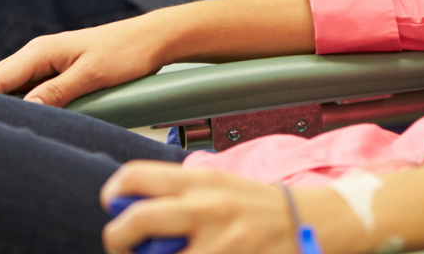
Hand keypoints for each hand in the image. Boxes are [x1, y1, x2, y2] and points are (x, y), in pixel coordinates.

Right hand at [0, 13, 169, 105]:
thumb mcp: (91, 75)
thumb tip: (26, 108)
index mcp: (41, 51)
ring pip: (12, 87)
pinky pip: (30, 89)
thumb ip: (57, 91)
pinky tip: (17, 120)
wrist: (151, 40)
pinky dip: (20, 103)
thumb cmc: (126, 52)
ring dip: (1, 105)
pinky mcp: (58, 72)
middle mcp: (39, 55)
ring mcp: (48, 63)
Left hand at [102, 165, 366, 253]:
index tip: (114, 208)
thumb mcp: (218, 187)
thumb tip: (131, 209)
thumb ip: (179, 195)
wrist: (310, 223)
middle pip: (138, 220)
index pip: (138, 176)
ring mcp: (220, 243)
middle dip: (117, 238)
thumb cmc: (256, 207)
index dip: (114, 193)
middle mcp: (206, 209)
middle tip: (122, 246)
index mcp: (200, 183)